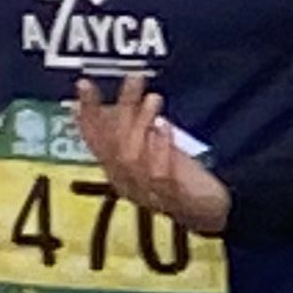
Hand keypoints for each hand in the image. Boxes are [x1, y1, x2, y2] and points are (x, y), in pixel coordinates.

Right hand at [68, 77, 229, 233]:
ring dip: (141, 124)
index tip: (84, 84)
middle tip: (131, 78)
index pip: (95, 140)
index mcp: (118, 170)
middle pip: (114, 144)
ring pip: (132, 158)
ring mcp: (146, 192)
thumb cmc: (179, 181)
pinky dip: (159, 150)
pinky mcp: (172, 199)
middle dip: (120, 109)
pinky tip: (165, 129)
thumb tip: (121, 100)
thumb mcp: (156, 151)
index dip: (86, 113)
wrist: (208, 214)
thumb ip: (138, 130)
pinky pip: (158, 176)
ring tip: (153, 99)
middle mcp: (125, 182)